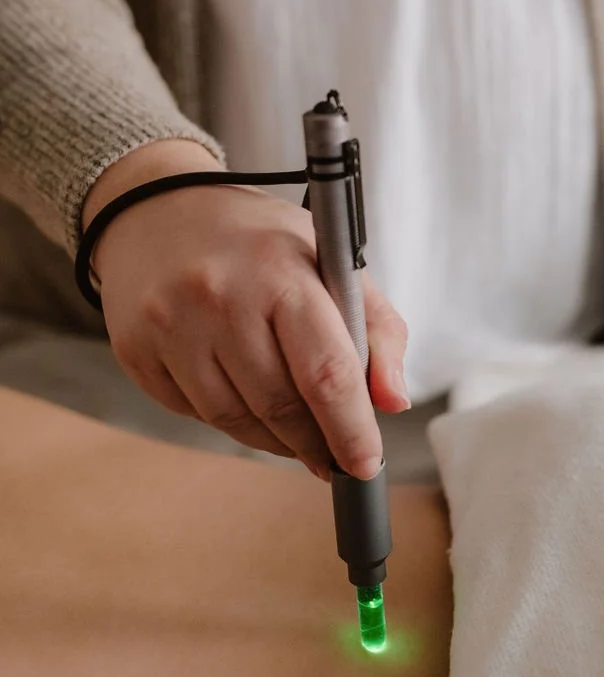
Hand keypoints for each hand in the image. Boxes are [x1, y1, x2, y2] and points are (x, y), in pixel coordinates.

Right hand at [82, 140, 409, 479]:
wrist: (159, 212)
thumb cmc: (259, 243)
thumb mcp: (330, 261)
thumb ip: (377, 329)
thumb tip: (393, 401)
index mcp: (280, 270)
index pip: (326, 370)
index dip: (351, 429)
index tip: (367, 464)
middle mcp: (220, 296)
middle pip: (279, 405)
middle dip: (315, 443)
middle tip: (334, 456)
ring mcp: (171, 325)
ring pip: (234, 420)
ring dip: (274, 439)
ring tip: (294, 431)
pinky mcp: (136, 350)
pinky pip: (193, 414)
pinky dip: (227, 419)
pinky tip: (241, 395)